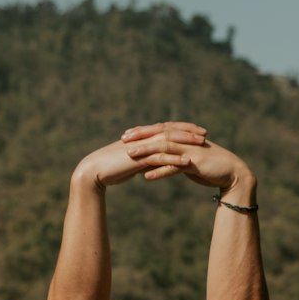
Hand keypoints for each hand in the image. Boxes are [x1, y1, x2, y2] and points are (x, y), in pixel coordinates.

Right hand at [73, 123, 205, 188]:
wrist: (94, 171)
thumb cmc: (109, 169)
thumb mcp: (130, 163)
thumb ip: (142, 161)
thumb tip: (150, 165)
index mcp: (141, 138)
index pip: (164, 129)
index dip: (180, 128)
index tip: (195, 131)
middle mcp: (143, 139)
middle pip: (169, 130)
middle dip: (188, 131)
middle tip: (204, 133)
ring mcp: (141, 147)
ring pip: (167, 141)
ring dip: (186, 142)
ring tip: (202, 145)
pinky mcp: (139, 159)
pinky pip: (160, 157)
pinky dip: (174, 159)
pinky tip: (188, 162)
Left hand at [122, 122, 252, 192]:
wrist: (232, 174)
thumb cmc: (211, 167)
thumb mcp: (191, 159)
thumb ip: (177, 156)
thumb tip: (162, 159)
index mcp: (185, 137)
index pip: (160, 130)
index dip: (143, 131)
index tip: (127, 134)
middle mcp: (186, 141)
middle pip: (160, 135)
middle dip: (141, 136)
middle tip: (123, 139)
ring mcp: (190, 151)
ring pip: (165, 149)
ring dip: (146, 152)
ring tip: (130, 156)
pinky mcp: (195, 164)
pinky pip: (174, 167)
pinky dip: (160, 171)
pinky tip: (146, 176)